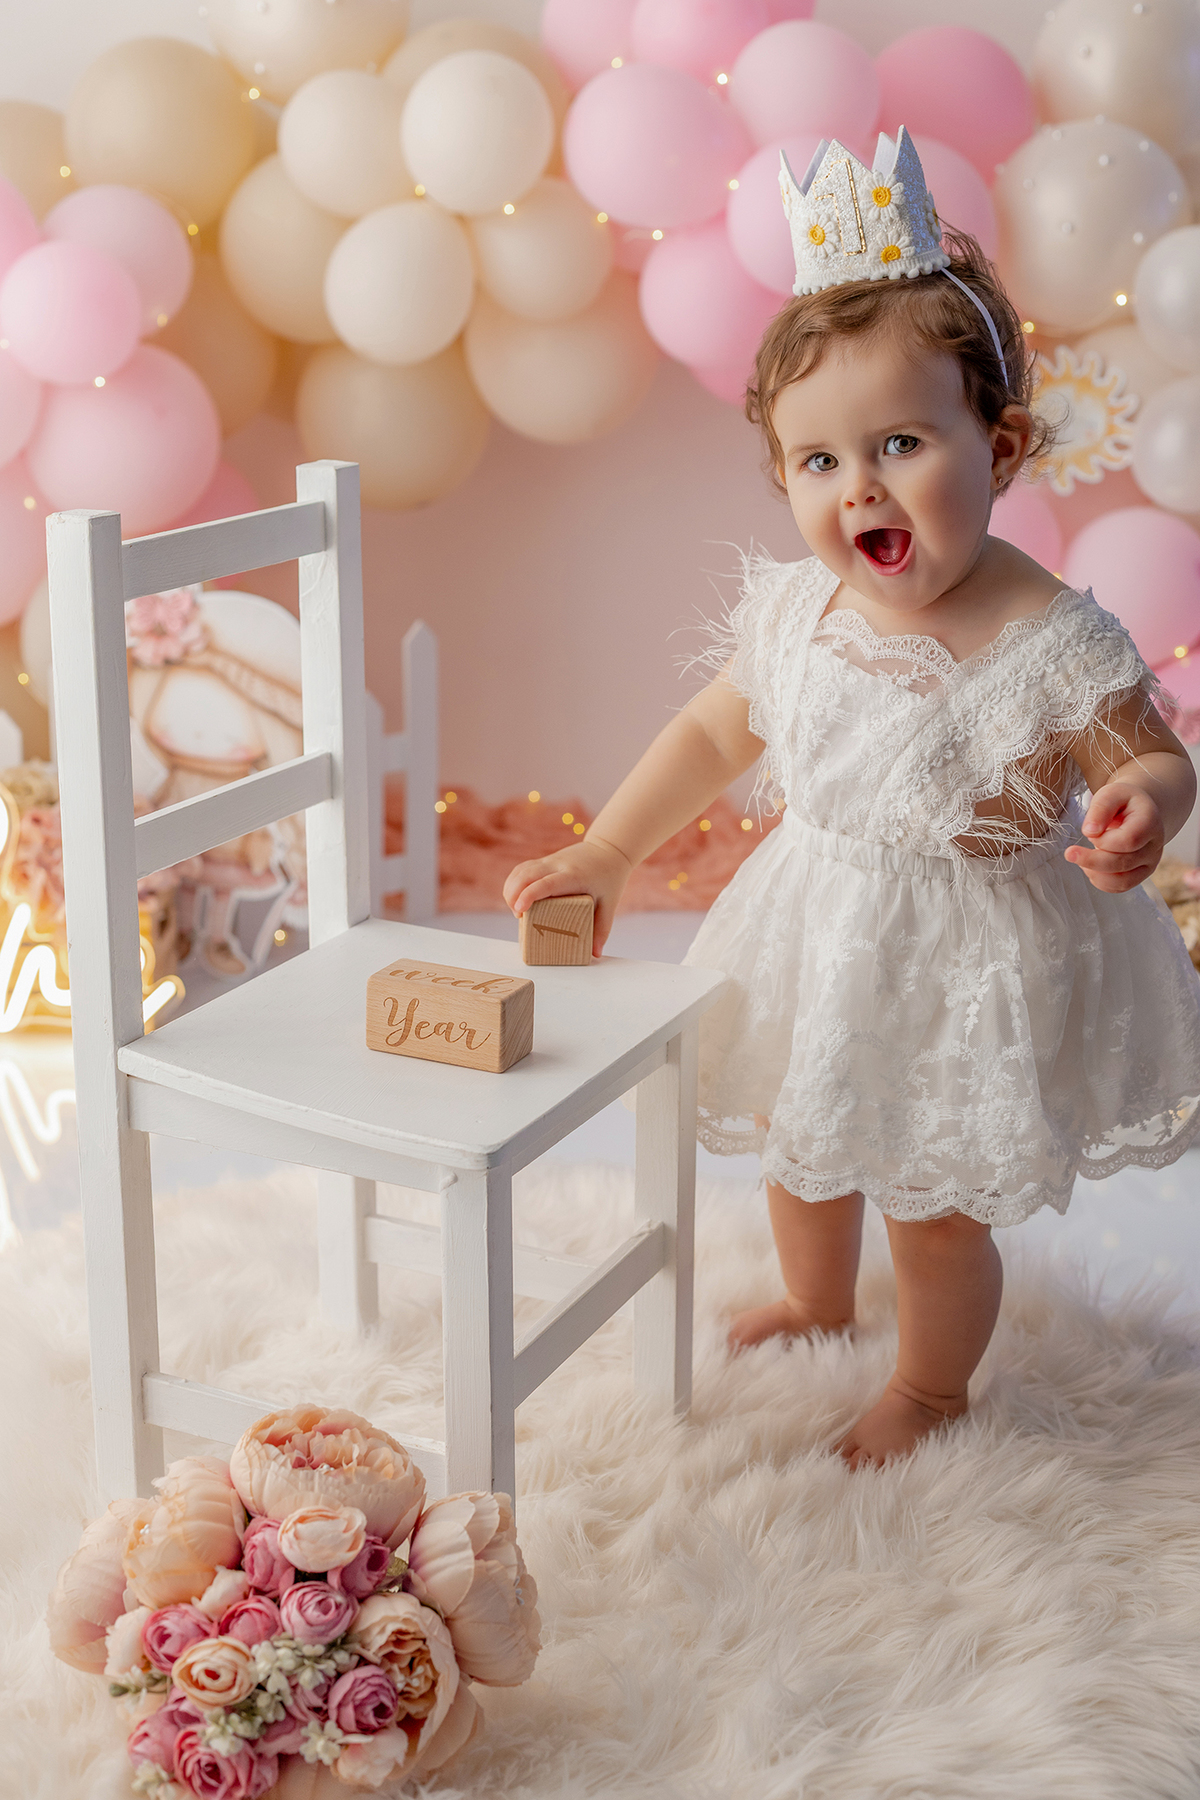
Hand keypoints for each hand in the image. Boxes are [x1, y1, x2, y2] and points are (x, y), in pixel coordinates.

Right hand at [503, 835, 632, 955]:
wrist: (609, 850)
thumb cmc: (609, 878)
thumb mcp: (609, 903)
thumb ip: (602, 929)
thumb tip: (595, 954)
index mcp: (573, 876)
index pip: (546, 884)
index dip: (529, 896)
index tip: (519, 911)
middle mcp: (558, 866)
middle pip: (526, 875)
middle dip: (513, 896)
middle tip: (518, 916)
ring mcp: (549, 861)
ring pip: (520, 871)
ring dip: (511, 889)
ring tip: (516, 910)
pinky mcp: (544, 861)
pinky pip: (521, 869)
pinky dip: (513, 883)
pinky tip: (514, 897)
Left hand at [1064, 782, 1163, 892]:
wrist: (1139, 811)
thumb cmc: (1122, 802)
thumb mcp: (1110, 793)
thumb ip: (1101, 809)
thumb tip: (1090, 831)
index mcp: (1150, 822)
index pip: (1128, 841)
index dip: (1104, 840)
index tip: (1090, 831)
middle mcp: (1155, 846)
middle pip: (1123, 863)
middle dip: (1091, 860)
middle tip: (1069, 853)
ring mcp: (1149, 863)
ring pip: (1123, 881)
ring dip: (1095, 873)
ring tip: (1081, 858)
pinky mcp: (1140, 874)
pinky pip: (1120, 887)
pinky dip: (1100, 881)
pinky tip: (1090, 867)